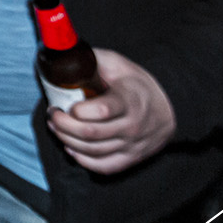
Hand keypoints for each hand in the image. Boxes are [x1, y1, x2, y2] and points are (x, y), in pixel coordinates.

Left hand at [46, 48, 175, 174]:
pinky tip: (71, 147)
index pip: (101, 111)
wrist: (170, 109)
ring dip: (66, 139)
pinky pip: (102, 167)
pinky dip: (82, 159)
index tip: (64, 104)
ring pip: (92, 151)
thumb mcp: (119, 64)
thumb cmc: (137, 85)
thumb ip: (93, 59)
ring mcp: (131, 145)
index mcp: (129, 100)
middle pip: (90, 133)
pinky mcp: (130, 159)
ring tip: (56, 127)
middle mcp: (131, 126)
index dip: (77, 110)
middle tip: (53, 114)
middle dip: (63, 124)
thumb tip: (66, 55)